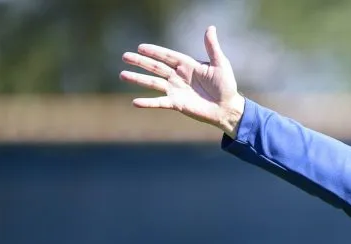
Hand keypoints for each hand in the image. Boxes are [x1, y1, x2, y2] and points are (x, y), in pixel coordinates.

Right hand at [119, 25, 244, 137]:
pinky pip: (159, 102)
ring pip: (153, 83)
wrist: (228, 108)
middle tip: (125, 56)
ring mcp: (176, 90)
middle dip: (140, 62)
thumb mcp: (220, 64)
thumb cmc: (226, 86)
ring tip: (122, 74)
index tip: (140, 47)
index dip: (154, 51)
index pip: (167, 56)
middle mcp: (178, 77)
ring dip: (138, 79)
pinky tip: (135, 102)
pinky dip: (147, 103)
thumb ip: (212, 47)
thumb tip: (210, 27)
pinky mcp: (177, 104)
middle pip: (156, 67)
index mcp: (187, 66)